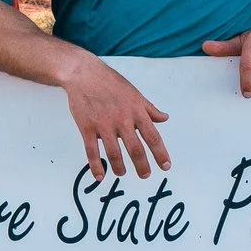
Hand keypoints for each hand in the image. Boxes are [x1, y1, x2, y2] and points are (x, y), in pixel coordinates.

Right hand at [56, 52, 169, 179]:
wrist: (84, 74)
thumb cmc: (111, 83)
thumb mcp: (135, 94)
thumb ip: (150, 109)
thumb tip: (164, 118)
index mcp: (136, 111)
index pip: (153, 137)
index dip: (160, 153)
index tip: (166, 166)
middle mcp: (122, 120)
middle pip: (136, 149)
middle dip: (142, 165)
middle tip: (145, 175)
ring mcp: (104, 125)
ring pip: (114, 153)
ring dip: (120, 167)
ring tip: (122, 173)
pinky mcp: (87, 128)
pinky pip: (92, 151)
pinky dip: (96, 166)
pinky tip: (100, 176)